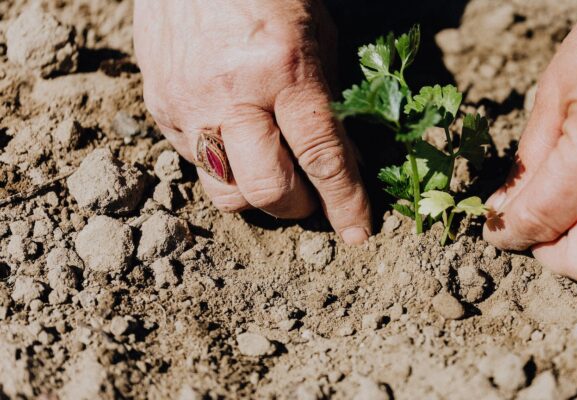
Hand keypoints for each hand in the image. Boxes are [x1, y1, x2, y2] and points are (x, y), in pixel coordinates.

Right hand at [133, 0, 370, 243]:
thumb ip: (329, 103)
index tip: (359, 234)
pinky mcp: (159, 108)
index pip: (321, 157)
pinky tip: (239, 142)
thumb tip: (344, 162)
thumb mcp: (318, 38)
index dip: (344, 203)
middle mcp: (231, 94)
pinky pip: (196, 165)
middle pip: (267, 190)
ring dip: (258, 198)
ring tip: (275, 175)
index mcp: (283, 70)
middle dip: (299, 208)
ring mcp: (188, 104)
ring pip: (225, 192)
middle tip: (313, 198)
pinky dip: (226, 167)